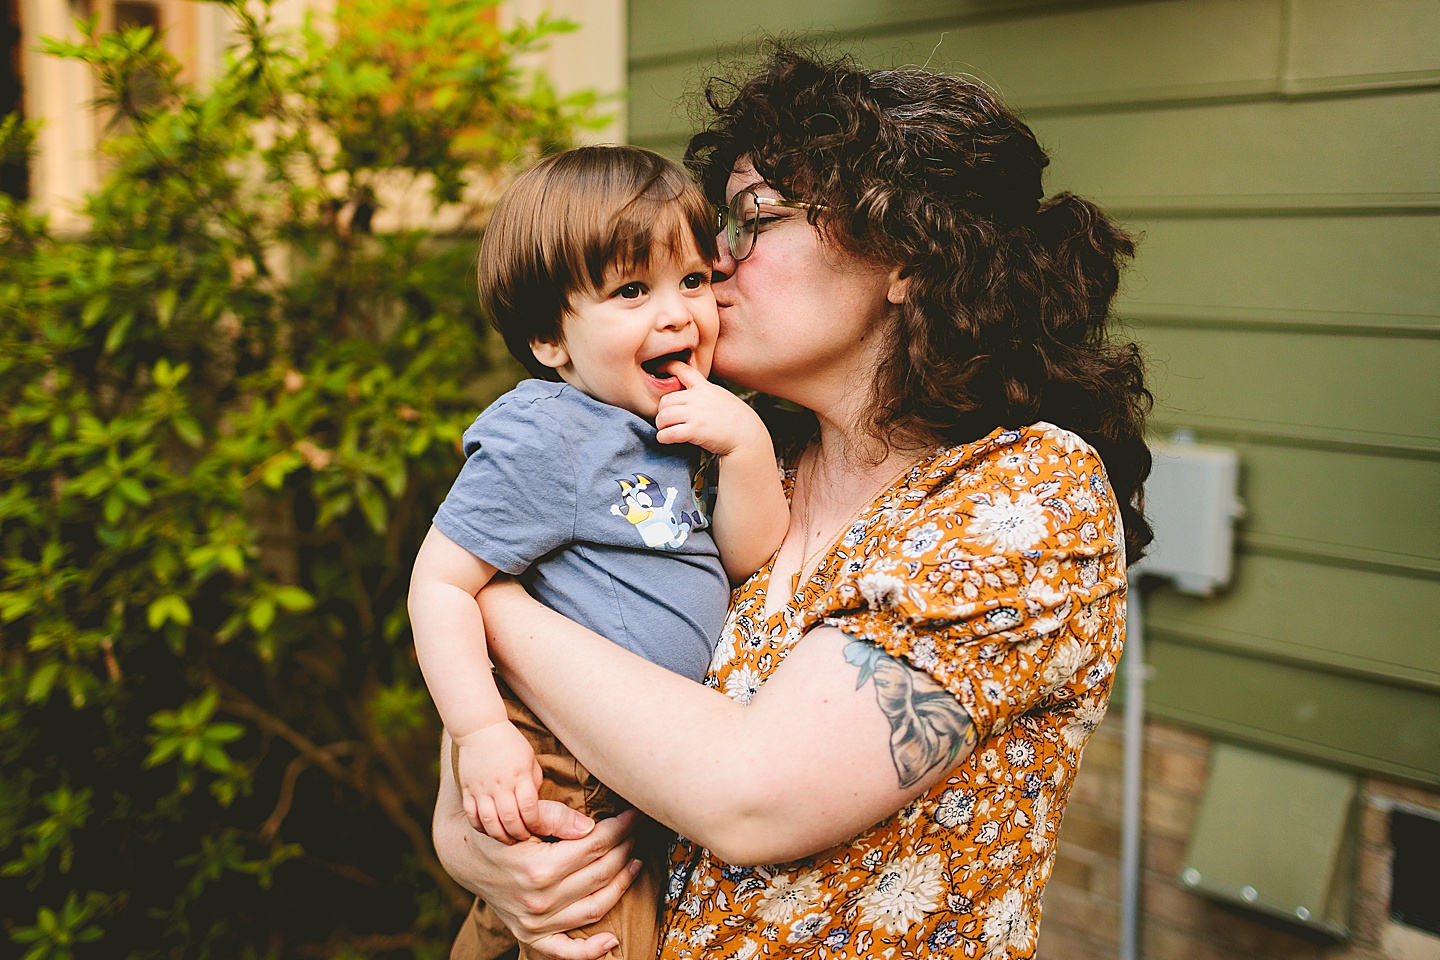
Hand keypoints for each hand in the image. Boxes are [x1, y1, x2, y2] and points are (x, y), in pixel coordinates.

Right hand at [434, 733, 641, 959]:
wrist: (467, 859)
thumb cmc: (499, 832)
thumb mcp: (521, 819)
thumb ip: (554, 818)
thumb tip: (591, 825)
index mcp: (537, 868)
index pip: (593, 846)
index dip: (618, 828)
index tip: (632, 815)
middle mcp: (538, 900)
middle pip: (599, 873)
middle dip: (624, 848)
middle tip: (635, 831)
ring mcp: (535, 922)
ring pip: (594, 907)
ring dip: (621, 884)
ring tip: (634, 862)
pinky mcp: (531, 936)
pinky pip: (566, 951)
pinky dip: (591, 950)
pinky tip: (613, 938)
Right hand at [454, 721, 544, 841]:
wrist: (480, 728)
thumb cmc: (510, 743)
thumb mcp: (530, 759)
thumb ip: (533, 782)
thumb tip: (536, 805)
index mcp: (519, 776)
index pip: (530, 808)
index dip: (535, 824)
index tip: (538, 829)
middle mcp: (501, 785)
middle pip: (511, 820)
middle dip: (520, 834)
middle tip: (524, 838)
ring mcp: (482, 789)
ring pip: (490, 822)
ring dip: (500, 835)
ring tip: (508, 839)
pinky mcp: (467, 790)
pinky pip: (472, 815)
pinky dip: (480, 827)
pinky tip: (488, 830)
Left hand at [654, 361, 766, 455]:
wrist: (748, 436)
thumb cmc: (737, 420)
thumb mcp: (722, 396)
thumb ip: (705, 393)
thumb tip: (691, 394)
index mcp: (705, 388)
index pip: (683, 370)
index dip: (668, 367)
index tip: (659, 369)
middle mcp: (698, 398)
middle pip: (665, 400)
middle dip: (662, 411)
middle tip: (666, 420)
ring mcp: (695, 414)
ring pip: (663, 416)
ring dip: (661, 425)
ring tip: (666, 430)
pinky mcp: (694, 430)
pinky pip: (668, 433)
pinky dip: (663, 437)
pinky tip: (666, 439)